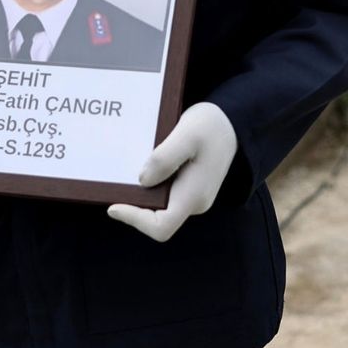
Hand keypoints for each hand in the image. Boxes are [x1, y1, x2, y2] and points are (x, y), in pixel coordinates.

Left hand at [107, 102, 237, 242]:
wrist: (233, 121)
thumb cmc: (211, 125)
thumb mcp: (187, 134)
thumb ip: (165, 158)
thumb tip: (142, 180)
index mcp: (194, 195)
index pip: (161, 226)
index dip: (135, 221)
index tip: (114, 206)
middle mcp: (195, 202)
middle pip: (157, 219)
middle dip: (134, 205)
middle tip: (115, 184)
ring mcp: (194, 196)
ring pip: (160, 206)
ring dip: (142, 194)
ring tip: (126, 173)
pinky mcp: (191, 187)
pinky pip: (165, 194)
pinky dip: (150, 185)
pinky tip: (143, 166)